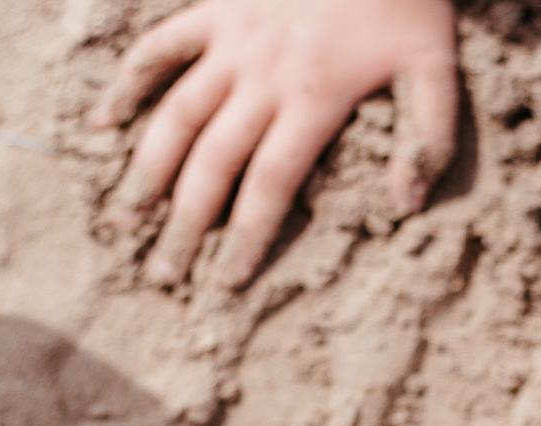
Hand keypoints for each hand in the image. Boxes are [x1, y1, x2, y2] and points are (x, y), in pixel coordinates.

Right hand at [91, 0, 459, 286]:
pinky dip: (128, 82)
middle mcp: (262, 76)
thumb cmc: (409, 2)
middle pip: (213, 165)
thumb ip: (429, 138)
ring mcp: (231, 40)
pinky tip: (103, 123)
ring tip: (124, 220)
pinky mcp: (215, 9)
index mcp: (315, 99)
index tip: (226, 283)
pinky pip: (160, 48)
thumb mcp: (437, 69)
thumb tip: (405, 207)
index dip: (246, 238)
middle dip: (185, 225)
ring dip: (145, 171)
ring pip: (176, 115)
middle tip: (165, 274)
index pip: (270, 186)